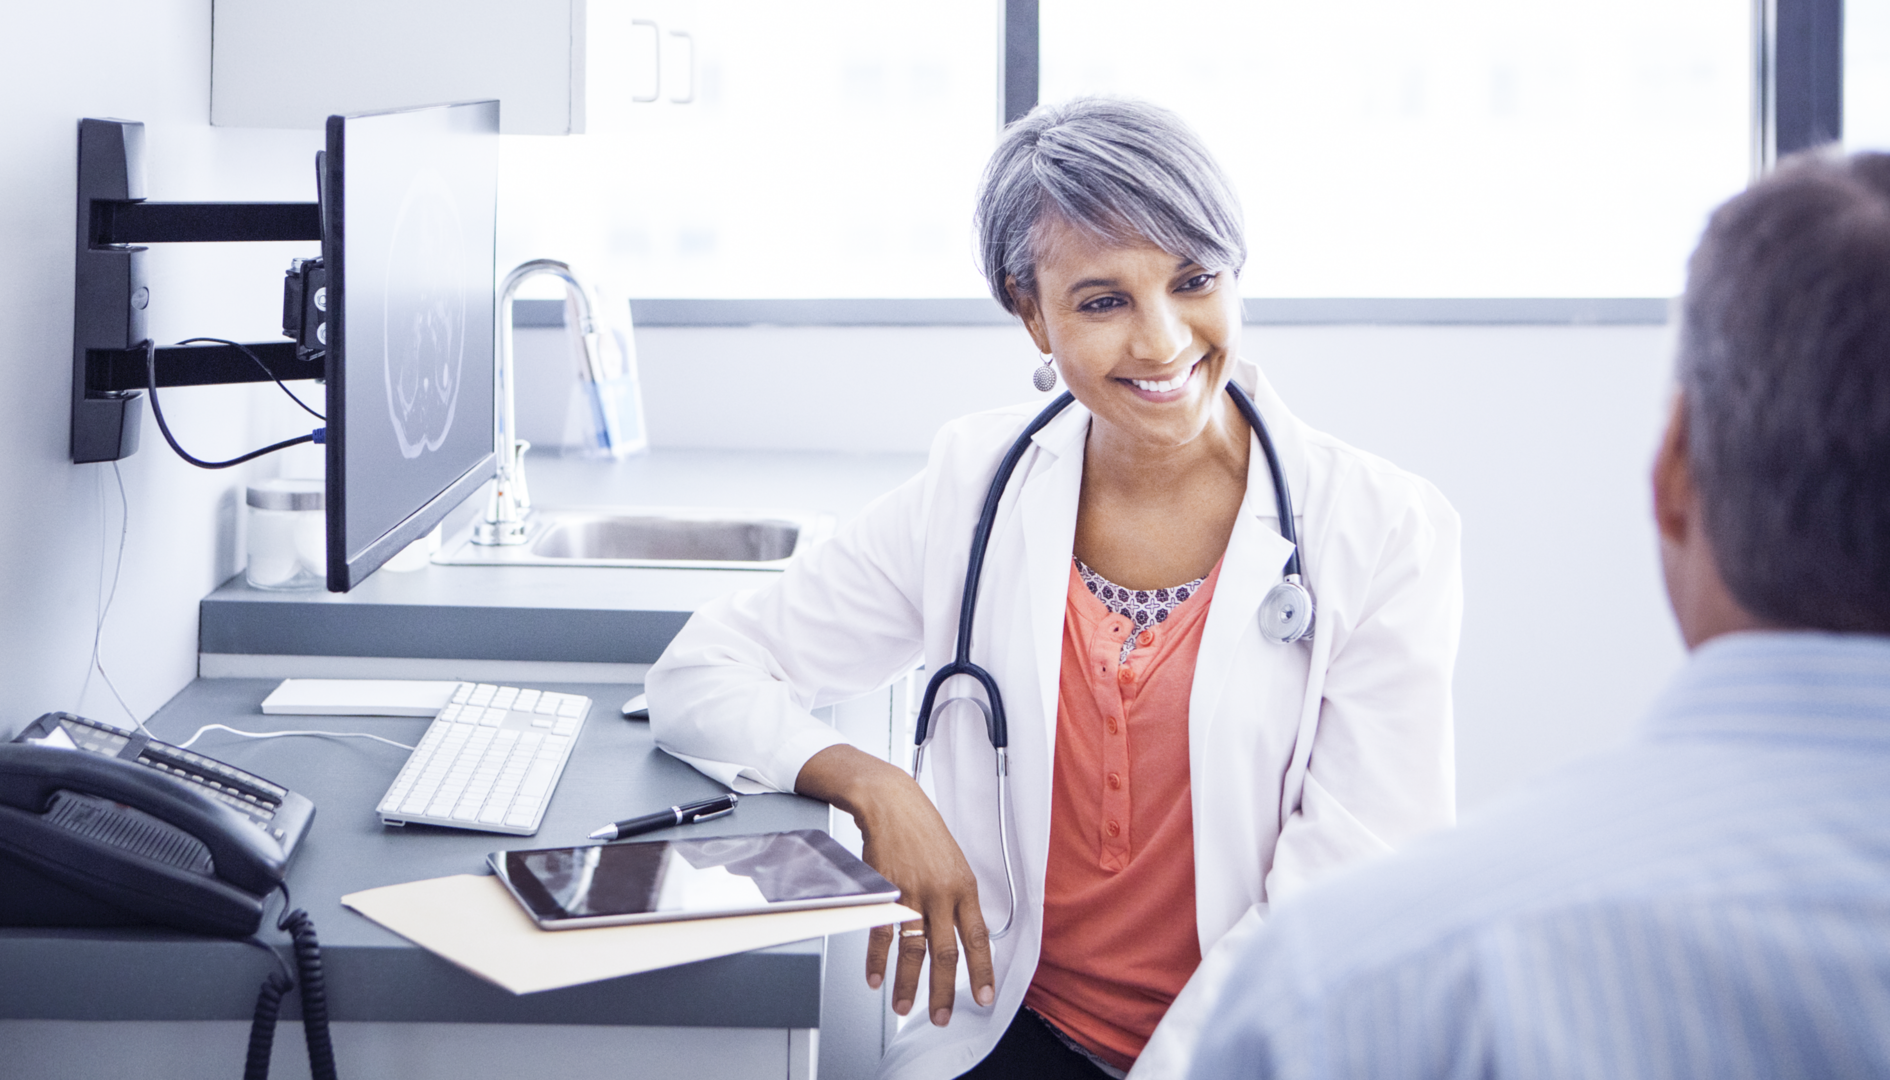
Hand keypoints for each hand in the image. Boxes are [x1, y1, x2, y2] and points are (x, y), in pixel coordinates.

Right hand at [796, 745, 995, 1024]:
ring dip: (908, 983)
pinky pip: (881, 934)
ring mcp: (912, 893)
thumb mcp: (954, 862)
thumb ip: (959, 898)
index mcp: (965, 888)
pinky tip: (876, 978)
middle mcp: (942, 894)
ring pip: (913, 950)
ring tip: (904, 1006)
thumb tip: (965, 932)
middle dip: (944, 991)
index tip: (984, 998)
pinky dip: (877, 960)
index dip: (982, 972)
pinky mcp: (886, 891)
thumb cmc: (923, 830)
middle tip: (941, 1016)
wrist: (892, 802)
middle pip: (946, 954)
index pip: (979, 939)